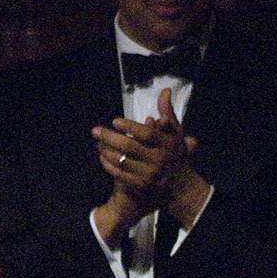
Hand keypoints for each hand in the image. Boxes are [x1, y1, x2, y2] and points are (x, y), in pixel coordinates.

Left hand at [93, 88, 207, 230]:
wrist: (181, 186)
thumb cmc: (175, 154)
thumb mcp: (176, 133)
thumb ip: (168, 112)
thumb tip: (165, 91)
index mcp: (168, 145)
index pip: (147, 134)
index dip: (130, 127)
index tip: (114, 121)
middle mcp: (160, 160)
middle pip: (131, 147)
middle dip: (110, 138)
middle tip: (95, 130)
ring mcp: (150, 175)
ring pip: (123, 161)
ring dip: (107, 151)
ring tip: (98, 143)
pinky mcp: (142, 186)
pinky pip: (121, 175)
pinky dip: (109, 166)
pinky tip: (102, 157)